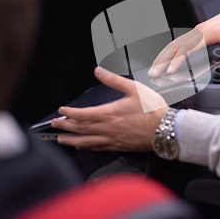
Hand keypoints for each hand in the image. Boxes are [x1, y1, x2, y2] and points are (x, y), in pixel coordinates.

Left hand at [52, 67, 167, 151]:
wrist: (166, 129)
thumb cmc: (152, 109)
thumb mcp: (134, 88)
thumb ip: (114, 80)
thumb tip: (98, 71)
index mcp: (109, 113)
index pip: (82, 114)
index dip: (69, 113)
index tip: (62, 111)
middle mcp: (108, 128)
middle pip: (80, 128)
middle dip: (65, 126)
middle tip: (54, 125)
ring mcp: (112, 139)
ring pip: (86, 141)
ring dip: (71, 140)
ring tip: (60, 139)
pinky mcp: (119, 146)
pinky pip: (97, 148)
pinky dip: (86, 147)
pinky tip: (81, 146)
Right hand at [148, 6, 219, 82]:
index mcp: (208, 33)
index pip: (188, 48)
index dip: (178, 60)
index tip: (170, 70)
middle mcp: (199, 30)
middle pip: (176, 45)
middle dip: (163, 59)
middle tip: (154, 72)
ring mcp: (196, 30)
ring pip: (175, 43)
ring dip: (164, 55)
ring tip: (154, 68)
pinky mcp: (197, 32)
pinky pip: (180, 41)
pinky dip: (171, 50)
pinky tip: (165, 59)